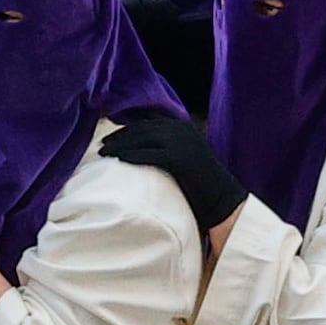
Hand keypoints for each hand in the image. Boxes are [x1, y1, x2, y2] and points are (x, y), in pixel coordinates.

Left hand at [100, 107, 249, 238]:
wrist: (223, 200)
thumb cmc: (202, 185)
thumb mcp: (186, 158)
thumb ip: (168, 149)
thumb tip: (144, 149)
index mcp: (184, 128)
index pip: (149, 123)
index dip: (128, 129)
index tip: (112, 137)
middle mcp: (183, 130)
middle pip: (143, 128)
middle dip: (120, 136)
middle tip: (102, 145)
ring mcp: (182, 142)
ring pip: (143, 139)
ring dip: (120, 145)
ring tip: (104, 152)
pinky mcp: (180, 157)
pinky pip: (149, 154)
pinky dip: (131, 155)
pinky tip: (117, 159)